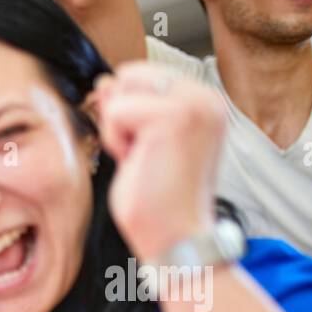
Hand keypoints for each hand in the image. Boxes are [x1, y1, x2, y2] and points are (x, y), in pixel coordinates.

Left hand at [96, 62, 225, 261]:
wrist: (175, 236)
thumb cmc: (158, 199)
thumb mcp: (140, 144)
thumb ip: (129, 109)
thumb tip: (105, 82)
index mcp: (204, 101)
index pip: (144, 75)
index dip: (128, 110)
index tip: (145, 148)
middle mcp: (206, 97)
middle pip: (130, 75)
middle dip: (122, 117)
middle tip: (144, 156)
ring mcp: (193, 104)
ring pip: (122, 91)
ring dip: (118, 131)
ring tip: (143, 159)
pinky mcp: (173, 117)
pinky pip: (116, 112)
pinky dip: (116, 142)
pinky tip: (139, 162)